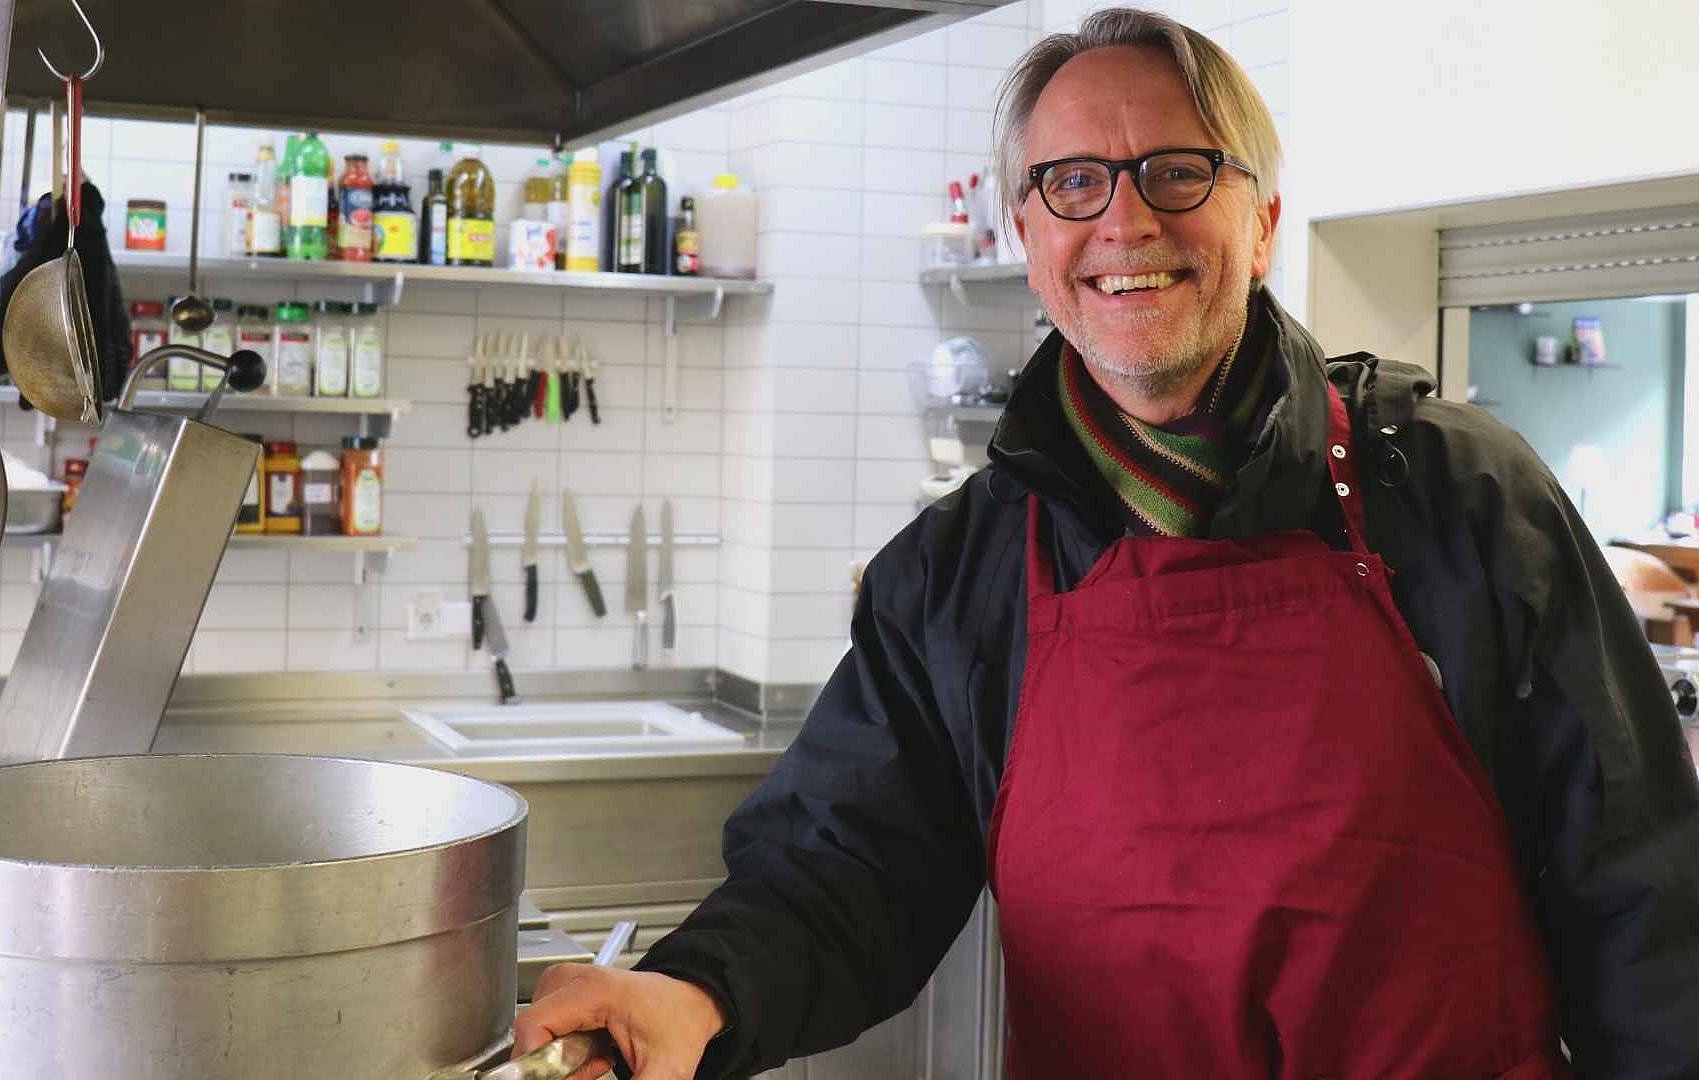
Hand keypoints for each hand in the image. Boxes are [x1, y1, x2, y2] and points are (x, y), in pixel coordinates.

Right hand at [515, 964, 727, 1079]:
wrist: (693, 1001)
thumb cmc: (681, 1022)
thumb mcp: (664, 1071)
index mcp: (593, 990)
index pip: (532, 1025)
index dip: (533, 1062)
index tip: (555, 1079)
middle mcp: (575, 979)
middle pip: (532, 1031)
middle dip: (554, 1064)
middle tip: (593, 1069)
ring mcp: (569, 982)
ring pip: (537, 1032)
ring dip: (561, 1057)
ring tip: (598, 1057)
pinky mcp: (568, 992)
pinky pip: (546, 1028)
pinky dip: (565, 1048)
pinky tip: (594, 1049)